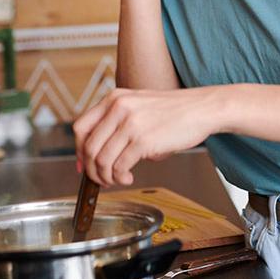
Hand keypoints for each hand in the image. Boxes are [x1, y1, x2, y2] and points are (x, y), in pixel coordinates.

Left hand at [73, 87, 217, 186]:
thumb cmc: (174, 111)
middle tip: (101, 179)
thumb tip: (99, 154)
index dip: (78, 151)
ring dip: (106, 177)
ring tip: (117, 180)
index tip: (83, 165)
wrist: (201, 109)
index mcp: (113, 98)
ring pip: (101, 160)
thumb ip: (117, 122)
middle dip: (91, 170)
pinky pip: (119, 166)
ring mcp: (130, 124)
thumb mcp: (138, 106)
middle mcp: (118, 108)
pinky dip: (120, 178)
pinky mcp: (143, 140)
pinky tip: (128, 178)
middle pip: (88, 147)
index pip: (80, 127)